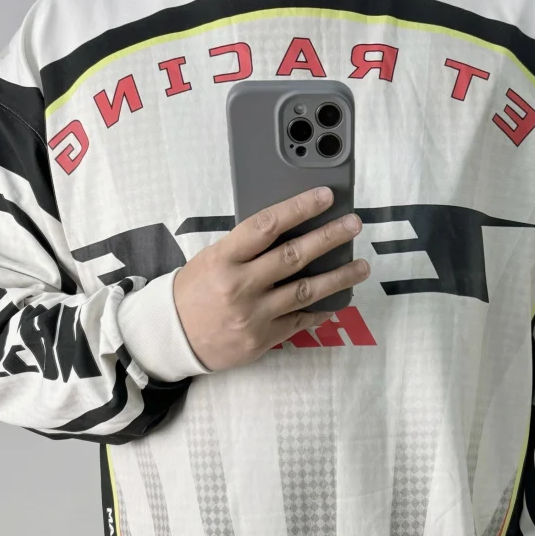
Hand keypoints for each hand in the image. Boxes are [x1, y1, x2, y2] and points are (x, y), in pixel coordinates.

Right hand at [172, 186, 369, 373]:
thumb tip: (289, 229)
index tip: (324, 196)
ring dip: (338, 277)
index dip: (299, 208)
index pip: (267, 225)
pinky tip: (338, 301)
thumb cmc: (193, 293)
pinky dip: (321, 310)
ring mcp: (254, 315)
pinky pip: (300, 321)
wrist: (173, 338)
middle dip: (329, 237)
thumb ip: (246, 247)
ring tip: (361, 266)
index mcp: (225, 258)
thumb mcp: (212, 259)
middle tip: (353, 225)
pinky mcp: (262, 339)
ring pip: (306, 291)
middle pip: (294, 256)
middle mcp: (241, 285)